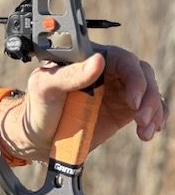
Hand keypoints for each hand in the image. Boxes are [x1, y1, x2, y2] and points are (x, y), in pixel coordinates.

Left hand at [1, 46, 167, 159]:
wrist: (40, 136)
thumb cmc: (39, 106)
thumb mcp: (45, 87)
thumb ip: (69, 74)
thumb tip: (97, 60)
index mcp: (89, 59)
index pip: (121, 58)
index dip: (133, 76)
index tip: (131, 99)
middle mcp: (108, 71)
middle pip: (142, 74)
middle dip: (147, 95)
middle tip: (139, 117)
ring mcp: (118, 90)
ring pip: (150, 91)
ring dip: (154, 109)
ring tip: (144, 129)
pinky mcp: (124, 109)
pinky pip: (150, 109)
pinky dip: (156, 119)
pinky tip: (147, 132)